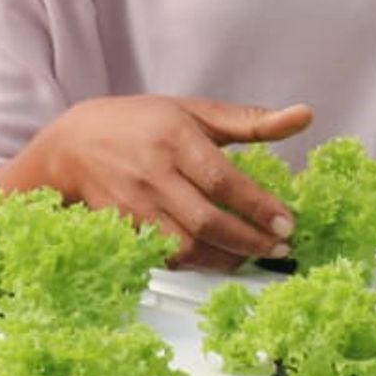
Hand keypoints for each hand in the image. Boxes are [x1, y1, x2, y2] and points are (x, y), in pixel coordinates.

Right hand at [0, 96, 311, 270]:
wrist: (71, 145)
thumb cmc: (141, 123)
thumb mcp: (195, 112)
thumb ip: (251, 121)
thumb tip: (304, 116)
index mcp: (175, 138)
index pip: (223, 180)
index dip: (258, 206)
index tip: (288, 222)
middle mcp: (153, 173)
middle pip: (206, 221)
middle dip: (249, 241)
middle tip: (280, 248)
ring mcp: (134, 205)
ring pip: (185, 247)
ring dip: (225, 259)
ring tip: (253, 256)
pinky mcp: (122, 229)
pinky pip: (164, 257)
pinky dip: (194, 263)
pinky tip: (217, 258)